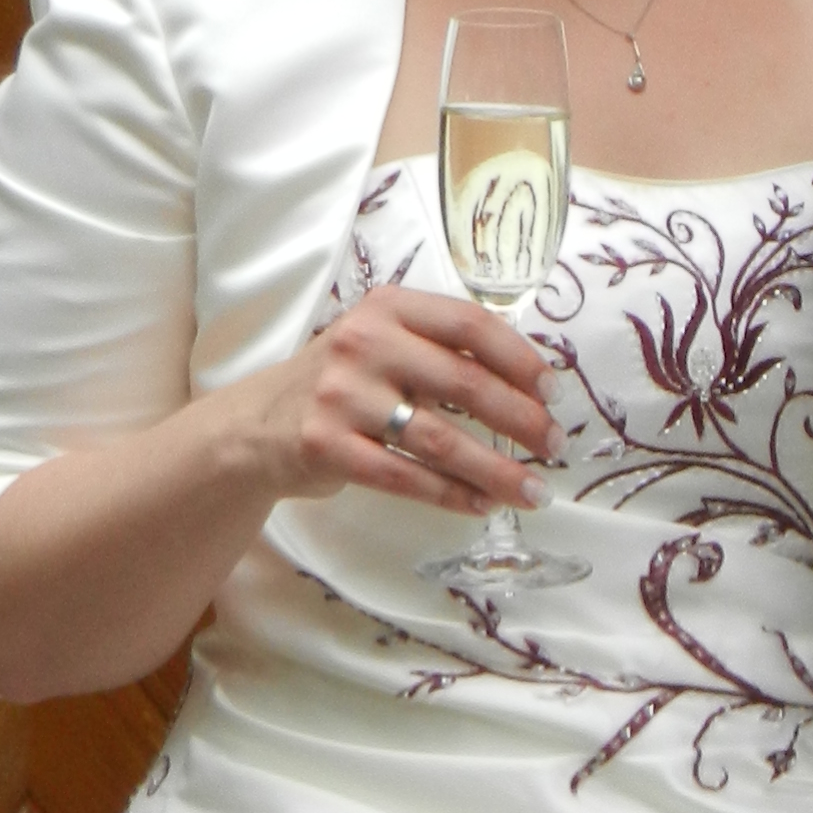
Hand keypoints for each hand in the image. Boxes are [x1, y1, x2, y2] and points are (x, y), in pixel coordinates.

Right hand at [229, 284, 558, 521]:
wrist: (257, 423)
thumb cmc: (344, 383)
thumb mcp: (385, 343)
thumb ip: (442, 350)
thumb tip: (532, 384)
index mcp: (388, 308)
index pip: (470, 325)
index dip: (521, 360)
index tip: (554, 392)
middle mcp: (364, 344)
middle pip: (466, 383)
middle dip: (522, 420)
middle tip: (555, 446)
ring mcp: (341, 396)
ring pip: (441, 439)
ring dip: (496, 470)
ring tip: (532, 491)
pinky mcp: (326, 446)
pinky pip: (405, 477)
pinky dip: (451, 494)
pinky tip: (480, 504)